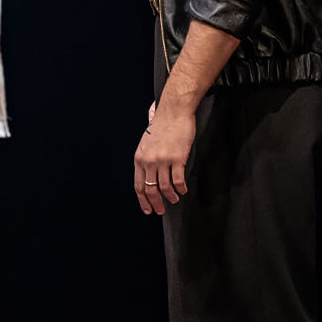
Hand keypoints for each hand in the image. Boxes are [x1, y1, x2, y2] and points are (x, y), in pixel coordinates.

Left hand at [134, 98, 193, 215]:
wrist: (173, 111)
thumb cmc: (162, 124)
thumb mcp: (146, 141)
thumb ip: (146, 157)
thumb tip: (148, 172)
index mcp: (139, 157)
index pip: (138, 185)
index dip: (143, 200)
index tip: (147, 209)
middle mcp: (149, 160)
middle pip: (150, 189)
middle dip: (155, 203)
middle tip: (161, 211)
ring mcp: (163, 160)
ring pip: (164, 188)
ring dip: (170, 197)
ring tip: (175, 199)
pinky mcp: (177, 158)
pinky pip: (178, 181)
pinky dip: (180, 189)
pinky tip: (183, 190)